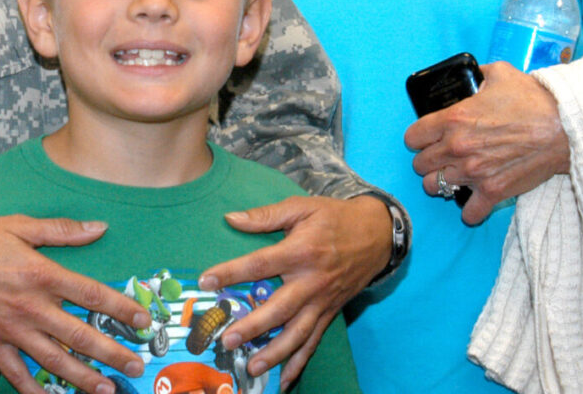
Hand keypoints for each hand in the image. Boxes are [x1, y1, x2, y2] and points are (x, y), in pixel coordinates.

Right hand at [0, 216, 148, 393]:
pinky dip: (33, 390)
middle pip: (80, 335)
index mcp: (41, 273)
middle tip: (136, 366)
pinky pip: (16, 373)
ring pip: (54, 359)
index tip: (143, 321)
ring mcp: (10, 329)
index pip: (91, 295)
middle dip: (111, 352)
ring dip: (83, 377)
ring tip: (107, 389)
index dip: (121, 308)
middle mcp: (30, 306)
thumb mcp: (18, 225)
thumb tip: (99, 227)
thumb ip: (61, 230)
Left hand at [197, 194, 389, 386]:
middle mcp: (311, 281)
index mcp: (300, 252)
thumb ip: (265, 215)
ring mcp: (322, 301)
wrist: (377, 235)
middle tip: (228, 339)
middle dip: (253, 327)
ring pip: (298, 333)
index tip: (206, 282)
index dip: (230, 273)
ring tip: (253, 367)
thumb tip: (230, 218)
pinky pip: (314, 341)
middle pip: (279, 308)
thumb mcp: (301, 206)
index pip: (259, 264)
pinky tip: (285, 381)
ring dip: (275, 353)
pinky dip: (300, 363)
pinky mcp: (330, 313)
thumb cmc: (334, 218)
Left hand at [405, 61, 569, 224]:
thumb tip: (473, 74)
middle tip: (441, 157)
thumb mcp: (501, 74)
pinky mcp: (493, 191)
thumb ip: (479, 74)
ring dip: (441, 182)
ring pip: (435, 187)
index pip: (413, 137)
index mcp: (453, 119)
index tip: (426, 138)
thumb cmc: (534, 100)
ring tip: (452, 177)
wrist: (565, 129)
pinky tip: (473, 201)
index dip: (418, 137)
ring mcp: (473, 172)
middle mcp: (457, 147)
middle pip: (420, 164)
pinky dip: (469, 210)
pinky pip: (469, 212)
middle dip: (428, 159)